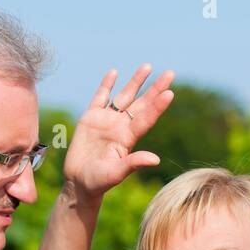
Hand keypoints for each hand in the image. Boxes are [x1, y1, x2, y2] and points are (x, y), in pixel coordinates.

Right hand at [64, 63, 174, 202]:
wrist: (79, 182)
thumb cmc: (98, 182)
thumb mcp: (116, 173)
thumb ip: (134, 163)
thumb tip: (156, 160)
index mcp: (128, 138)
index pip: (146, 118)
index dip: (157, 106)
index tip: (169, 93)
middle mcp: (120, 127)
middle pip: (141, 104)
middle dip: (155, 88)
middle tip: (170, 74)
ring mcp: (106, 121)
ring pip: (124, 97)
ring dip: (136, 82)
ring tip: (148, 66)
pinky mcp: (90, 118)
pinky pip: (100, 98)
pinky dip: (106, 85)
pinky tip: (114, 72)